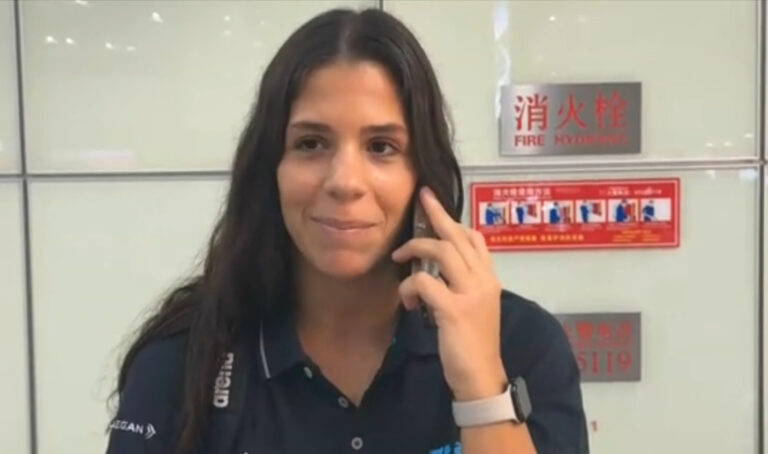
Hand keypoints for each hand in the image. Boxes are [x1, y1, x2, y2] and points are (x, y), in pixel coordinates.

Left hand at [391, 187, 506, 400]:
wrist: (481, 376)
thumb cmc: (474, 343)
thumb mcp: (475, 306)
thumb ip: (463, 283)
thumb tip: (438, 266)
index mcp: (489, 278)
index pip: (474, 238)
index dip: (454, 219)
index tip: (434, 205)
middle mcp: (483, 280)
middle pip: (457, 237)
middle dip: (436, 215)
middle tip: (420, 199)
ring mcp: (471, 293)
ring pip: (441, 252)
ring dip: (415, 250)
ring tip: (398, 258)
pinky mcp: (454, 309)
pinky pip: (424, 282)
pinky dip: (409, 286)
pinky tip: (406, 300)